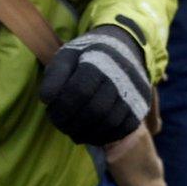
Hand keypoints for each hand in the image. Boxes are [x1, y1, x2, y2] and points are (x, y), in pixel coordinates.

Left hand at [40, 26, 150, 144]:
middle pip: (95, 109)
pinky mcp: (140, 106)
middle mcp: (121, 76)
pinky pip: (123, 129)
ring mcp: (134, 92)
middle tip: (61, 126)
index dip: (62, 106)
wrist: (124, 48)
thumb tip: (46, 99)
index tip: (50, 111)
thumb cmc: (88, 55)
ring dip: (88, 134)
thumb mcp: (67, 55)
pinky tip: (91, 135)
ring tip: (73, 133)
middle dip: (73, 123)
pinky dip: (105, 137)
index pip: (79, 90)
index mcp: (99, 59)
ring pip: (110, 122)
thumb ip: (54, 75)